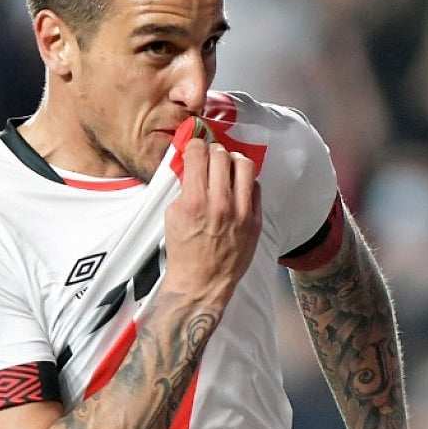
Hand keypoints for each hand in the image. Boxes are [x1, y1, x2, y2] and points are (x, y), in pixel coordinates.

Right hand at [162, 137, 261, 305]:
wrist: (202, 283)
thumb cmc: (184, 251)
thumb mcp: (172, 216)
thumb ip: (184, 188)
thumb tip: (193, 165)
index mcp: (194, 201)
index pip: (199, 154)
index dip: (195, 145)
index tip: (195, 147)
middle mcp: (220, 204)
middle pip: (221, 155)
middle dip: (213, 152)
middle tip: (209, 157)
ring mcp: (241, 212)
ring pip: (244, 165)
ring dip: (233, 161)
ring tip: (227, 166)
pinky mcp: (256, 221)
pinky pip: (256, 187)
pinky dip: (245, 182)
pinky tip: (237, 188)